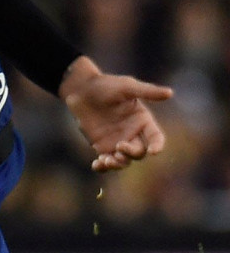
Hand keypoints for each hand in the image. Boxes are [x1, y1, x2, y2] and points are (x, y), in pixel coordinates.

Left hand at [58, 55, 172, 172]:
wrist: (82, 90)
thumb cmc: (106, 85)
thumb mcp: (127, 87)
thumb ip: (147, 92)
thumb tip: (170, 93)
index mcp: (142, 120)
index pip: (155, 137)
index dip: (157, 145)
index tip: (153, 152)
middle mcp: (133, 133)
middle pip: (139, 152)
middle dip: (131, 153)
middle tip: (119, 146)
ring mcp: (117, 141)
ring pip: (124, 161)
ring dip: (118, 164)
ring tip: (107, 160)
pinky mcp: (102, 147)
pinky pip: (106, 162)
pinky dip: (103, 167)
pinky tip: (97, 164)